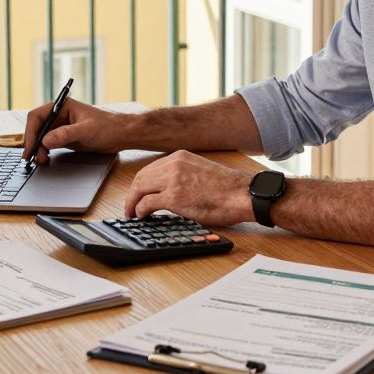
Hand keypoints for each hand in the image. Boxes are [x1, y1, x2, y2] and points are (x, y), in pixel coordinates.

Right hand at [22, 98, 133, 165]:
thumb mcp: (86, 130)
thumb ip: (65, 134)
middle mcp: (59, 116)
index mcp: (62, 106)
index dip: (30, 131)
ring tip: (41, 161)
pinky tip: (46, 159)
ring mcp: (61, 127)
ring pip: (42, 138)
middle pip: (37, 128)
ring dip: (38, 149)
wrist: (122, 135)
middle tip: (32, 158)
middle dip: (33, 143)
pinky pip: (49, 144)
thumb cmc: (108, 126)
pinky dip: (45, 152)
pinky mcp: (65, 138)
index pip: (38, 116)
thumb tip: (45, 141)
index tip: (30, 146)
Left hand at [123, 150, 254, 225]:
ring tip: (133, 213)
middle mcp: (174, 164)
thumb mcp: (200, 171)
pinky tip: (142, 216)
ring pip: (139, 189)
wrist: (242, 194)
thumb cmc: (228, 188)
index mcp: (180, 157)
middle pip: (141, 178)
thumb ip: (182, 175)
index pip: (150, 169)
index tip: (137, 194)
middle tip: (130, 207)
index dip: (140, 184)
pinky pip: (147, 203)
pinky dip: (140, 210)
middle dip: (132, 194)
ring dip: (132, 203)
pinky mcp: (174, 197)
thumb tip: (168, 190)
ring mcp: (172, 180)